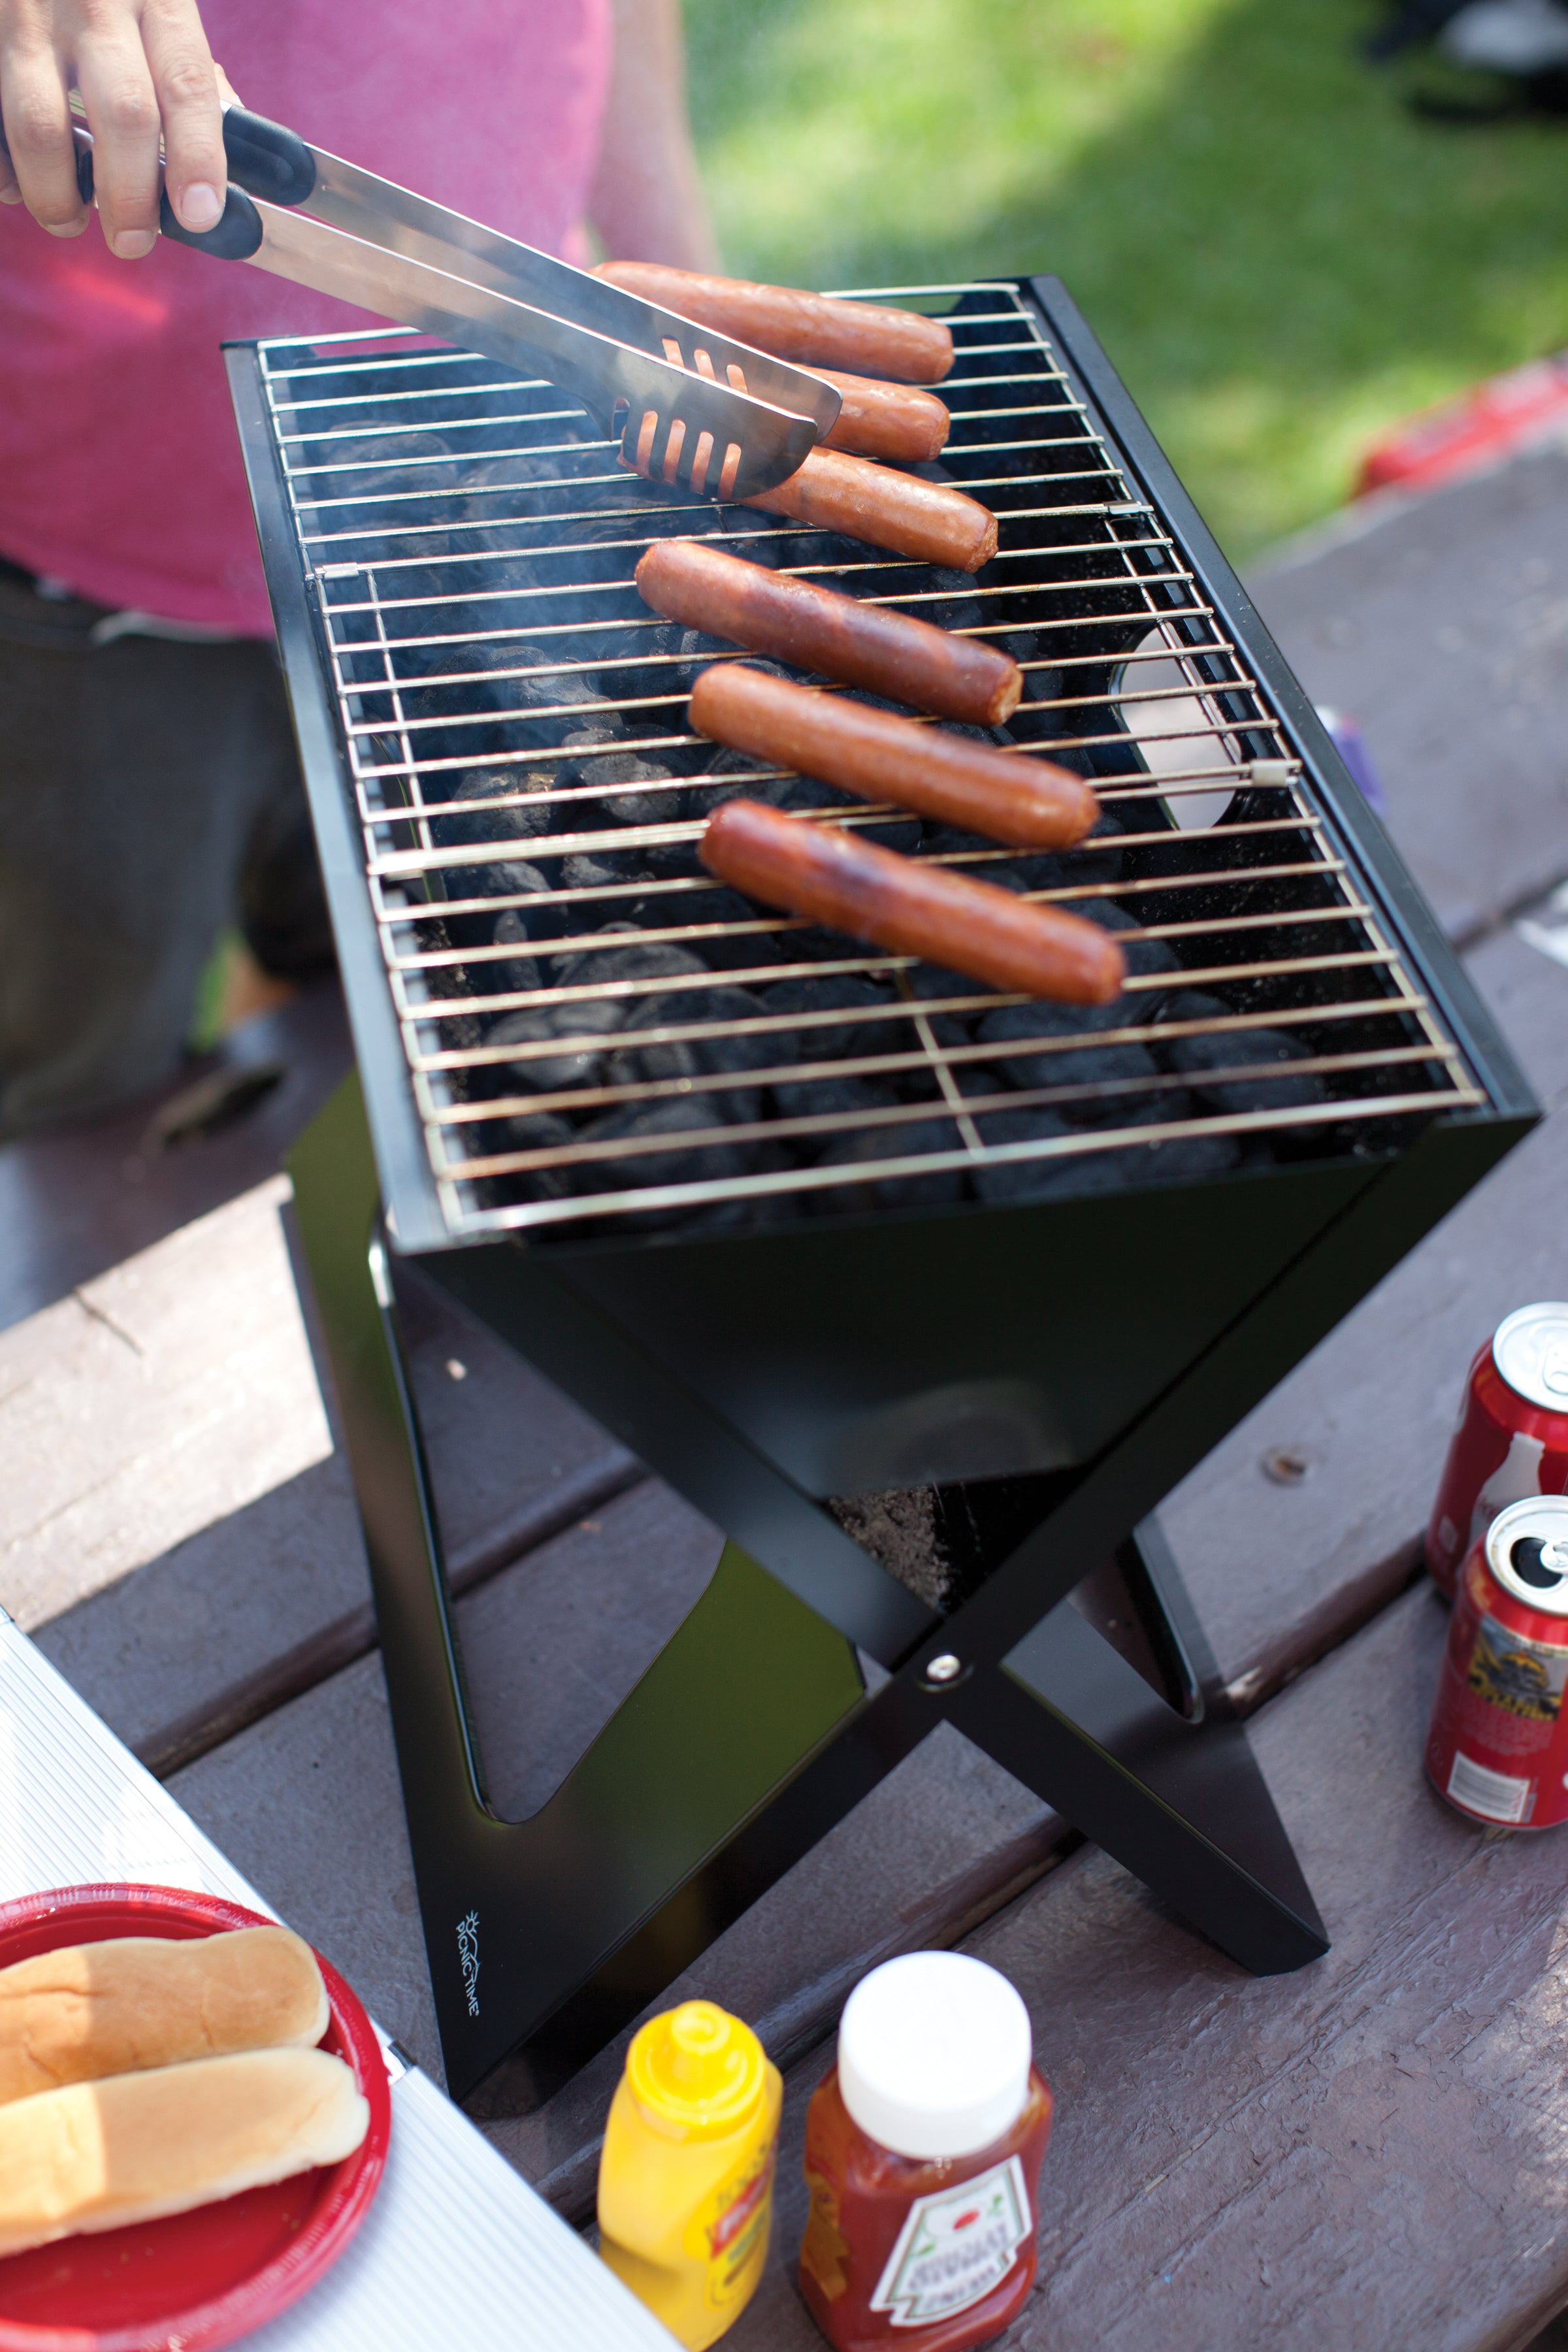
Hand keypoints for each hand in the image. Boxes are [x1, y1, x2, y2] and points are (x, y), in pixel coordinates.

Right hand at [0, 0, 224, 256]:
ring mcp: (28, 16)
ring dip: (57, 195)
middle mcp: (94, 3)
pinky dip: (4, 169)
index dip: (198, 158)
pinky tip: (17, 185)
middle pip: (123, 113)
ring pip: (41, 126)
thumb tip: (223, 163)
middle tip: (131, 240)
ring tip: (69, 218)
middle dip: (130, 196)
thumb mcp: (158, 4)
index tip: (198, 215)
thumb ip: (187, 74)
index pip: (187, 86)